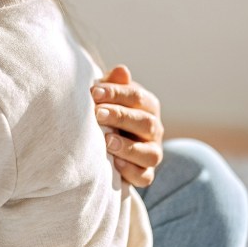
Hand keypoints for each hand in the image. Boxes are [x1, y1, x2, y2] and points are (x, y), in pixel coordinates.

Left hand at [91, 65, 163, 187]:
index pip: (137, 97)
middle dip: (121, 117)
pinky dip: (131, 171)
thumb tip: (121, 70)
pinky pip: (144, 176)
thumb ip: (114, 85)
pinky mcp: (145, 174)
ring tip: (107, 142)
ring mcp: (151, 152)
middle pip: (145, 123)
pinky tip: (115, 164)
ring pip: (150, 153)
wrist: (108, 142)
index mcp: (147, 106)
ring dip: (128, 147)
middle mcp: (154, 129)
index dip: (116, 93)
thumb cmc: (107, 112)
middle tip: (97, 114)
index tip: (93, 93)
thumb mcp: (108, 96)